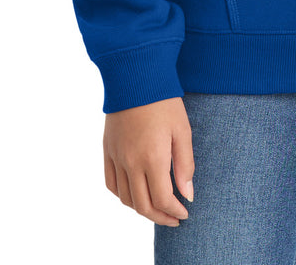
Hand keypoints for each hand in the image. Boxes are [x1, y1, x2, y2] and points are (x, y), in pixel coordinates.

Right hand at [103, 96, 194, 226]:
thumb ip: (185, 165)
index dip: (174, 211)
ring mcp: (116, 157)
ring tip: (157, 208)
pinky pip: (111, 183)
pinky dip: (123, 196)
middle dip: (160, 217)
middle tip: (174, 218)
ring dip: (142, 209)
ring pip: (125, 198)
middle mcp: (131, 162)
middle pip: (142, 205)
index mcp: (152, 158)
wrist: (136, 76)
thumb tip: (187, 194)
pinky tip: (135, 193)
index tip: (185, 212)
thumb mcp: (182, 130)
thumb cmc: (163, 101)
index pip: (162, 199)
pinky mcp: (108, 150)